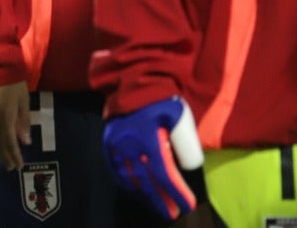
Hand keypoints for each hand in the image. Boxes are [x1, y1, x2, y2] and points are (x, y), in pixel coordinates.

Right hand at [103, 96, 203, 218]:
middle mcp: (129, 146)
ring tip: (158, 205)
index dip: (176, 193)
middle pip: (147, 182)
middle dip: (161, 200)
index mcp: (148, 139)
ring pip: (131, 179)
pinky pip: (116, 171)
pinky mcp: (108, 145)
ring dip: (145, 196)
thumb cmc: (160, 101)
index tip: (188, 205)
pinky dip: (128, 185)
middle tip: (173, 212)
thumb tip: (186, 167)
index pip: (164, 174)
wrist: (133, 85)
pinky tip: (138, 192)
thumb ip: (186, 144)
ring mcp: (116, 147)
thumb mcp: (180, 117)